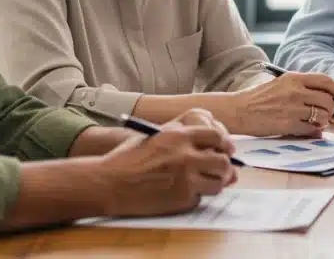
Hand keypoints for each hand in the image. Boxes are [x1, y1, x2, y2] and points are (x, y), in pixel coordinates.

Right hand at [100, 113, 238, 216]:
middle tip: (221, 170)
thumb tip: (213, 147)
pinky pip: (200, 198)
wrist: (108, 182)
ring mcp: (186, 178)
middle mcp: (186, 155)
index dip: (224, 144)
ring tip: (203, 182)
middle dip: (225, 167)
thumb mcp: (156, 136)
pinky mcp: (182, 198)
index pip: (217, 136)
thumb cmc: (129, 158)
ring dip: (214, 183)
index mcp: (179, 135)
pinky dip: (195, 196)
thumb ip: (185, 138)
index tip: (225, 150)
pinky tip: (180, 192)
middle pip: (223, 161)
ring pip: (218, 183)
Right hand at [226, 72, 333, 136]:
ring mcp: (293, 108)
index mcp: (294, 78)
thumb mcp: (281, 84)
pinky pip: (312, 129)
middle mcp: (296, 92)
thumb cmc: (259, 98)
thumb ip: (302, 88)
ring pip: (322, 116)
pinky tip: (308, 129)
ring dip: (323, 121)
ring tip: (316, 121)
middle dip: (331, 109)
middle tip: (326, 113)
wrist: (239, 110)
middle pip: (327, 100)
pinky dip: (314, 130)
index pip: (324, 80)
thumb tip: (325, 98)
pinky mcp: (289, 124)